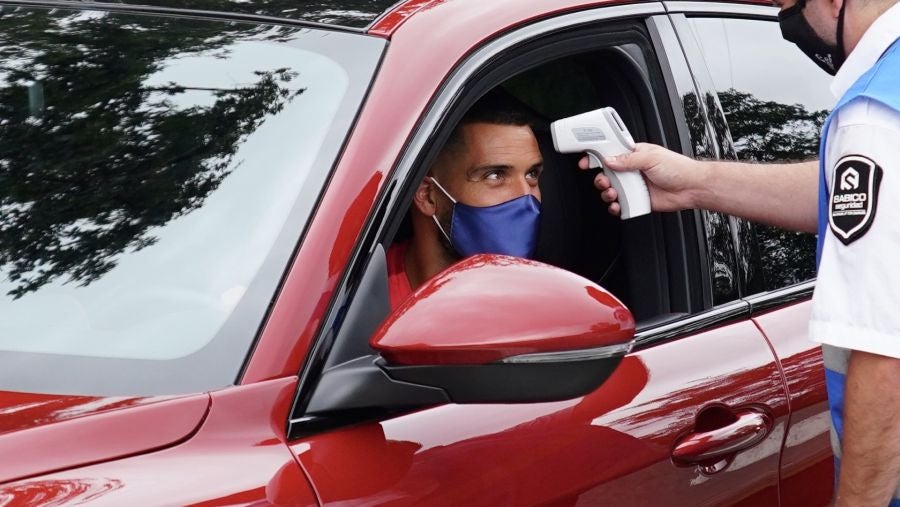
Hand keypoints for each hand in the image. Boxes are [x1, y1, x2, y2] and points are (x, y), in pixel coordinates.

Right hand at [579, 143, 703, 215]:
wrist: (691, 188)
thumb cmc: (678, 168)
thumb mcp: (651, 158)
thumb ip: (628, 160)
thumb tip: (609, 160)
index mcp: (634, 155)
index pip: (610, 153)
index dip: (597, 156)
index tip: (587, 161)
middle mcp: (632, 170)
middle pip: (606, 174)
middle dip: (601, 178)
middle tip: (605, 181)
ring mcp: (633, 186)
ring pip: (611, 190)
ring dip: (607, 192)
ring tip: (613, 193)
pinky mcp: (636, 200)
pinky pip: (620, 205)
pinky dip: (615, 206)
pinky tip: (617, 205)